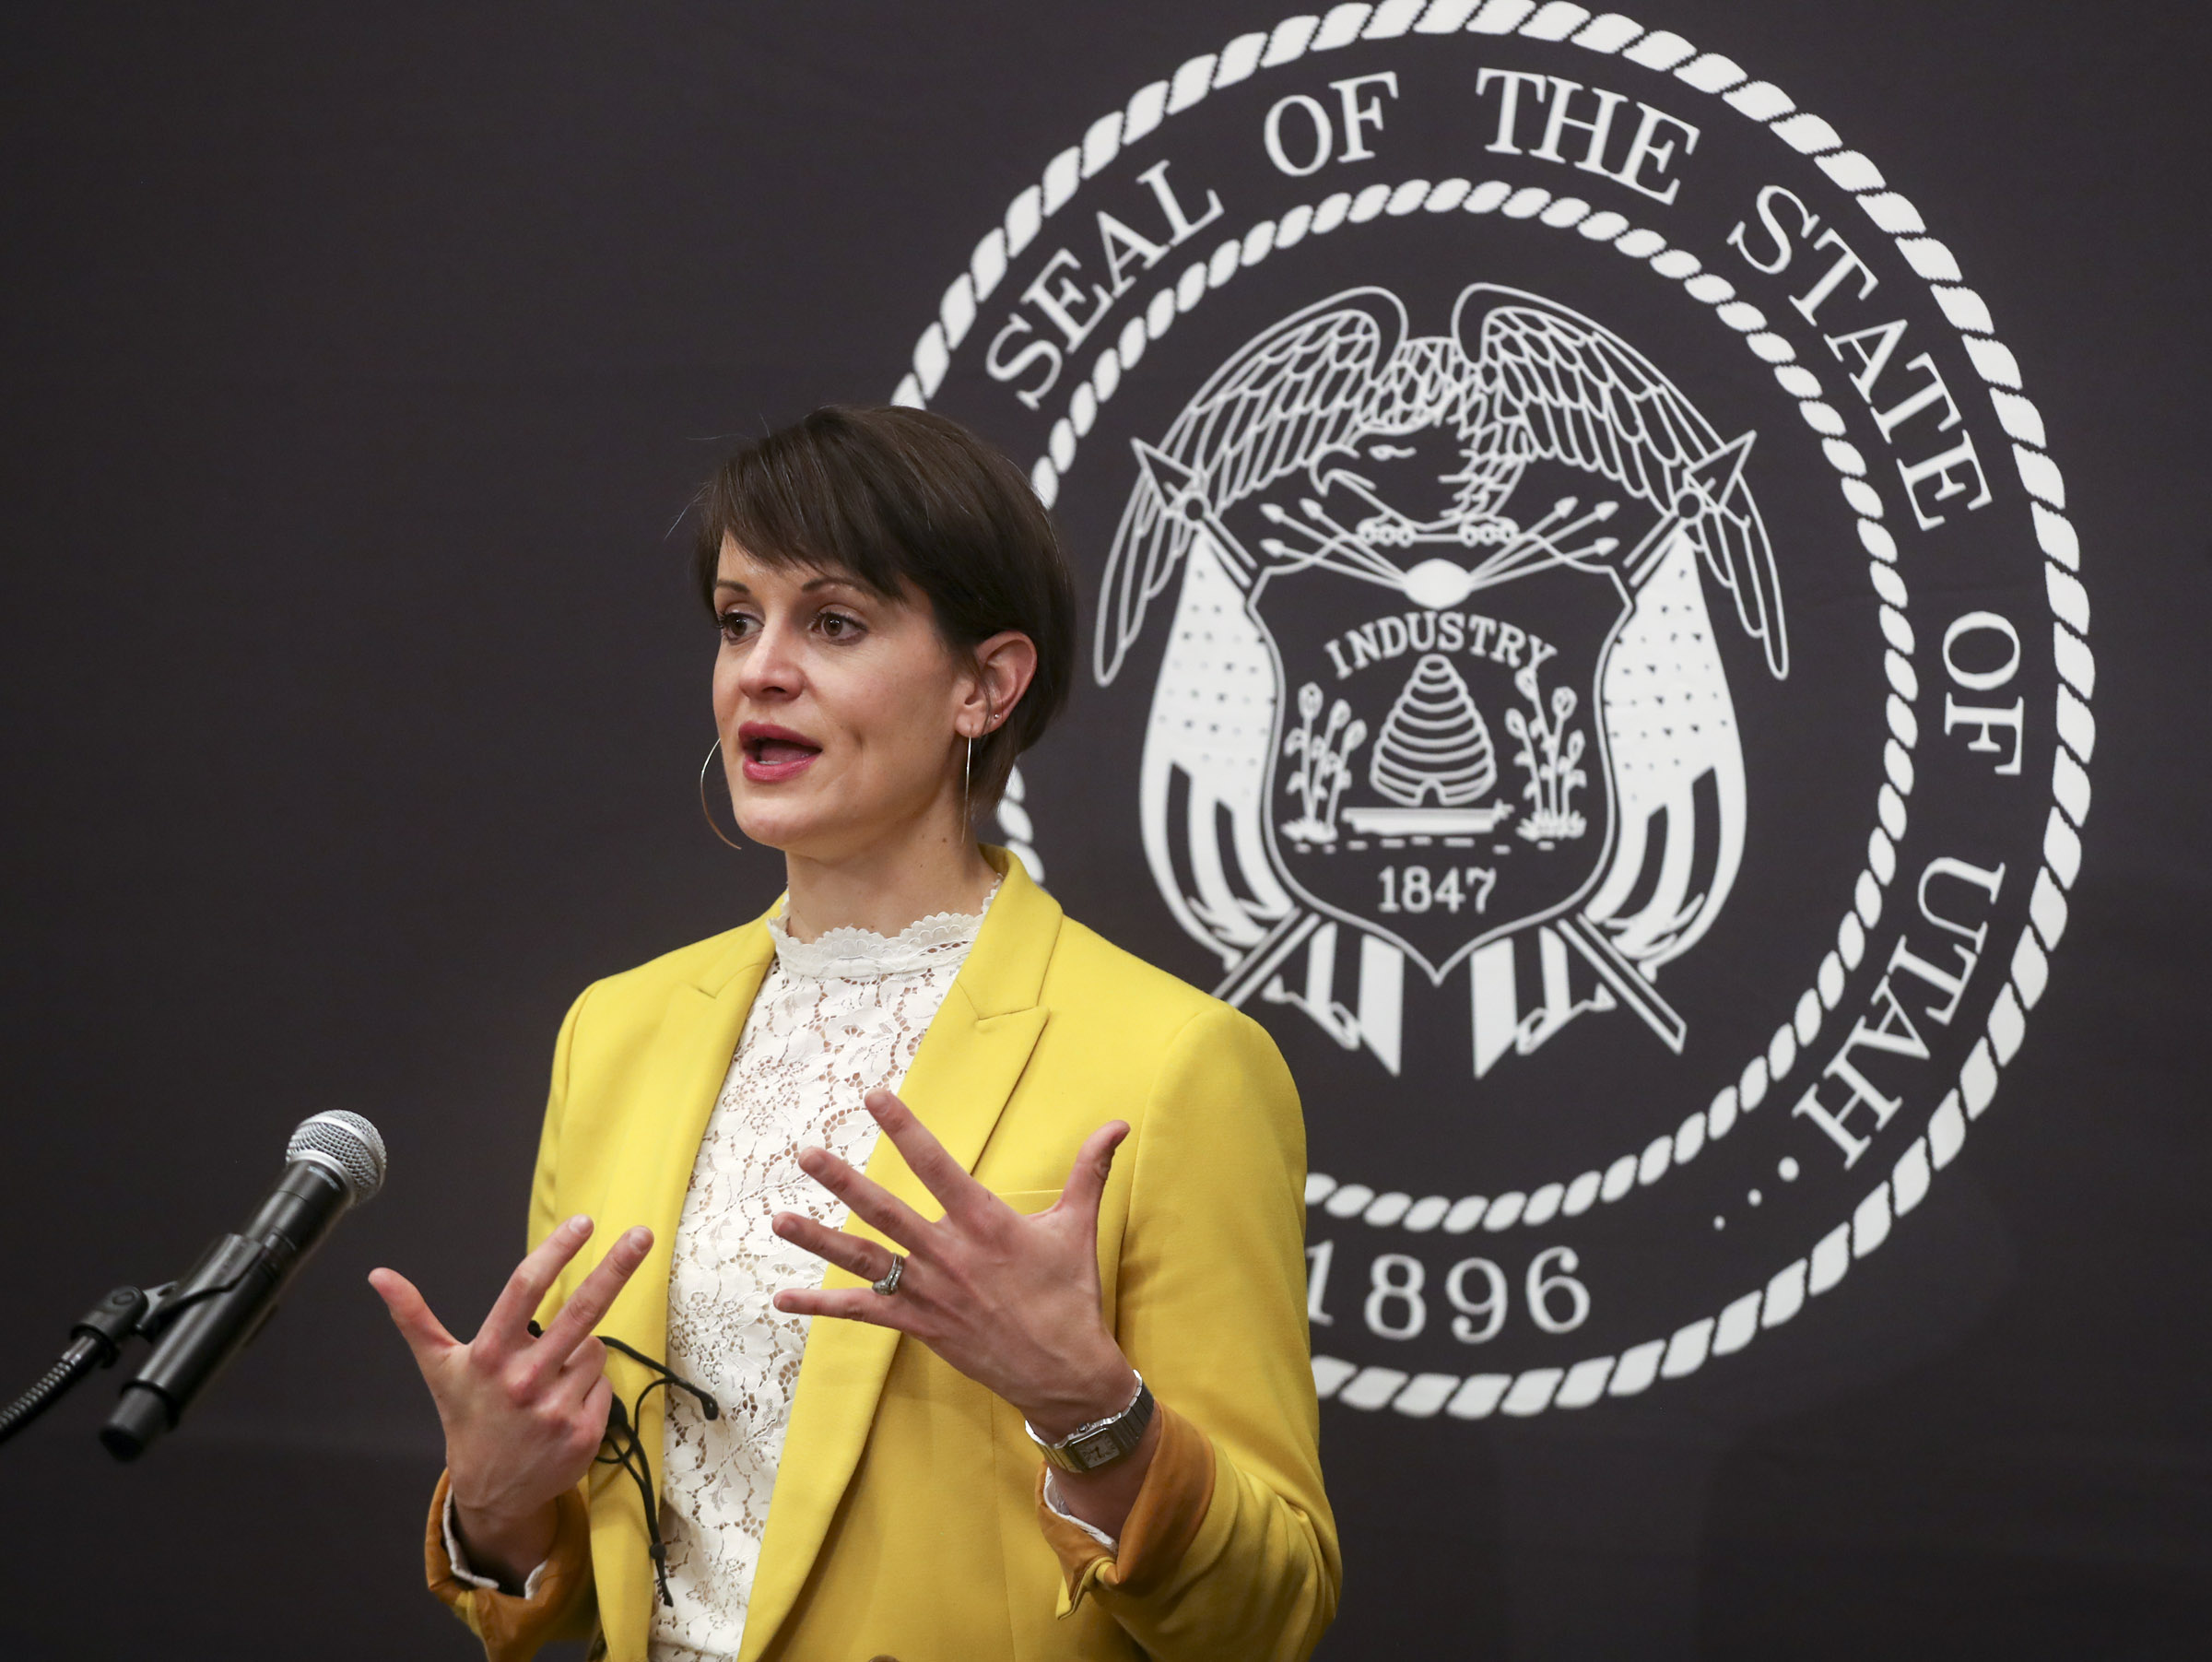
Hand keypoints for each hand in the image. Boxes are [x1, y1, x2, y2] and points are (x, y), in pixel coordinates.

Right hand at [368, 1216, 652, 1586]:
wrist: (491, 1493)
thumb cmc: (468, 1417)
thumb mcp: (439, 1368)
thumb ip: (413, 1317)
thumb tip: (378, 1274)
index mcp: (489, 1356)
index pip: (525, 1291)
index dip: (555, 1253)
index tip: (583, 1223)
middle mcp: (523, 1380)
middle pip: (580, 1311)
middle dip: (615, 1269)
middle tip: (642, 1234)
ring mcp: (557, 1408)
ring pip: (595, 1348)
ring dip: (582, 1351)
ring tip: (551, 1378)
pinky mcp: (584, 1431)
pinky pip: (604, 1382)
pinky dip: (590, 1385)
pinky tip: (564, 1404)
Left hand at [770, 1089, 1134, 1440]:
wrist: (1065, 1373)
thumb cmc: (1070, 1295)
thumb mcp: (1078, 1228)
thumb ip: (1090, 1171)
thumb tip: (1119, 1123)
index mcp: (986, 1223)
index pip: (937, 1165)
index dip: (905, 1128)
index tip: (875, 1097)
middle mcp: (950, 1254)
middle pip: (886, 1211)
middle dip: (843, 1181)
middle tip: (806, 1154)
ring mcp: (930, 1292)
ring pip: (865, 1259)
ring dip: (818, 1239)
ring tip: (777, 1217)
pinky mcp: (919, 1326)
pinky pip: (862, 1314)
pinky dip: (821, 1306)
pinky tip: (783, 1298)